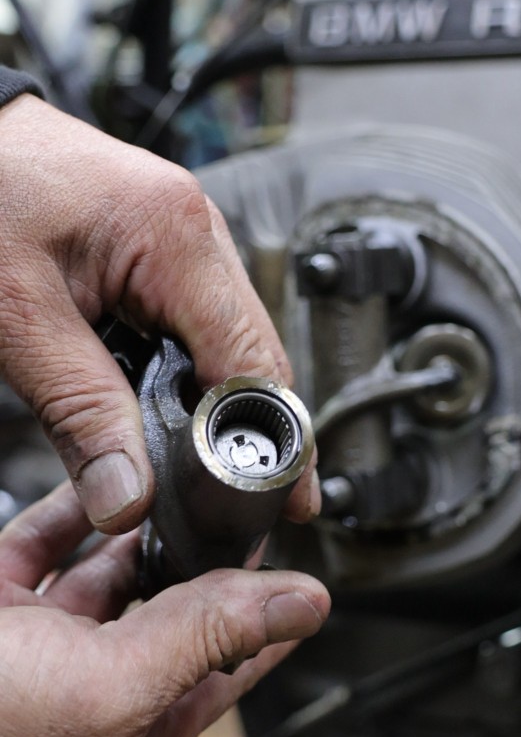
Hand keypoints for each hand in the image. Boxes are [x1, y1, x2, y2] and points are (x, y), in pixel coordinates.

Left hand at [0, 95, 319, 532]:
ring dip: (221, 409)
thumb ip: (79, 411)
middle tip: (241, 504)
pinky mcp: (167, 253)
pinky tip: (176, 415)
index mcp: (176, 235)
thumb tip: (128, 497)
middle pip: (255, 356)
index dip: (271, 439)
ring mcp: (188, 240)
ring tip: (208, 472)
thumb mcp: (18, 317)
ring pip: (231, 347)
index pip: (252, 360)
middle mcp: (198, 232)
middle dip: (249, 434)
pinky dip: (192, 378)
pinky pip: (200, 329)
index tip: (279, 502)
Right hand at [0, 483, 329, 736]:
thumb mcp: (117, 684)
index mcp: (139, 717)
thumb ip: (210, 636)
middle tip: (225, 497)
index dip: (262, 606)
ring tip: (170, 480)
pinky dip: (71, 514)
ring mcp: (44, 642)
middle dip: (198, 552)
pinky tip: (94, 485)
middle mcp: (96, 681)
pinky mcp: (0, 603)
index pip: (230, 656)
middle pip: (171, 604)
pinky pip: (46, 547)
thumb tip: (307, 605)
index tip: (285, 550)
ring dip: (137, 527)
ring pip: (107, 570)